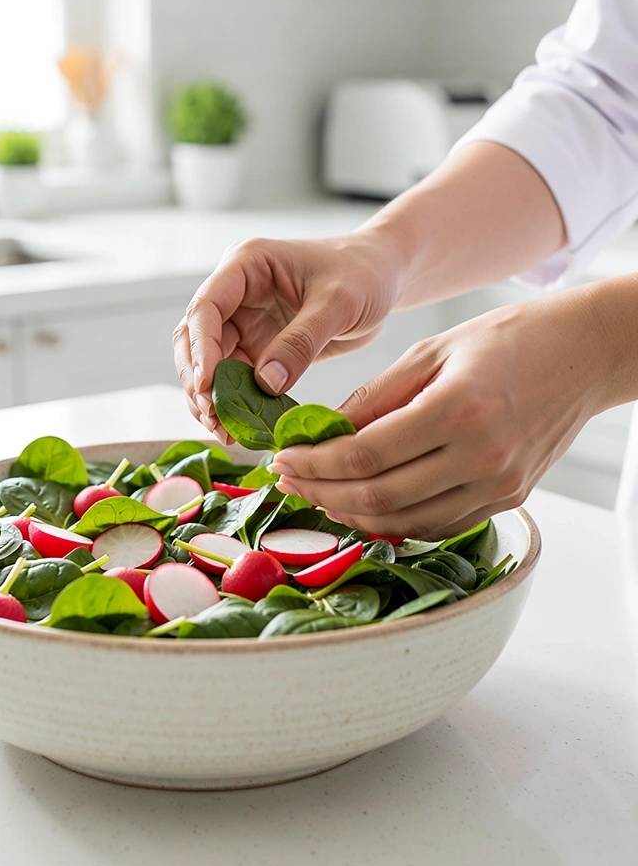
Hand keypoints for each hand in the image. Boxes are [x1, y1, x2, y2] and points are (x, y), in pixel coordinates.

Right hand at [173, 233, 405, 439]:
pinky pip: (235, 379)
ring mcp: (243, 321)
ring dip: (211, 398)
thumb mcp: (339, 303)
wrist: (383, 276)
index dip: (200, 349)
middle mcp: (235, 292)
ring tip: (224, 431)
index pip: (205, 308)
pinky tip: (240, 427)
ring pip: (209, 364)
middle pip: (195, 339)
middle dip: (199, 381)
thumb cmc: (364, 273)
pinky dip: (234, 403)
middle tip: (214, 419)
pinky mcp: (257, 346)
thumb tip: (265, 384)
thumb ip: (301, 341)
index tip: (206, 387)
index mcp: (246, 265)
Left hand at [271, 290, 609, 538]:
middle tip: (290, 482)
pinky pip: (438, 524)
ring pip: (406, 521)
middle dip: (323, 493)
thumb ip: (375, 397)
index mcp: (457, 409)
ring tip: (320, 495)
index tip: (282, 459)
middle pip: (380, 496)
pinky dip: (395, 521)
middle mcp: (481, 456)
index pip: (365, 454)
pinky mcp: (509, 498)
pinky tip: (365, 506)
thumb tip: (324, 433)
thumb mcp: (430, 351)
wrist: (582, 355)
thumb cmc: (505, 340)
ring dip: (353, 514)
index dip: (315, 464)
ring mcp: (499, 485)